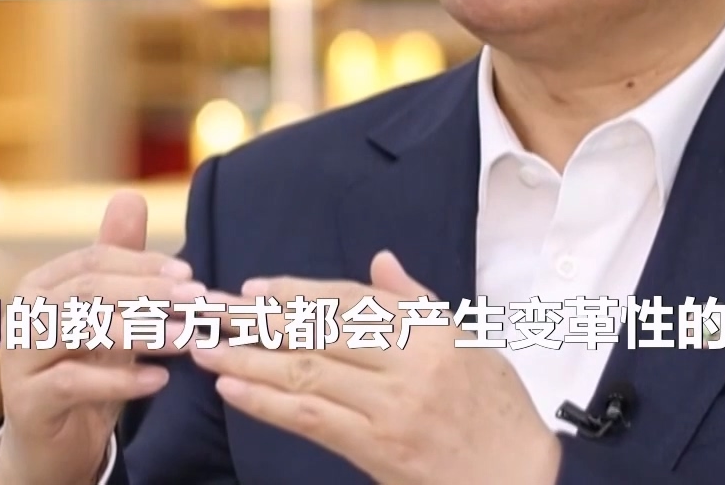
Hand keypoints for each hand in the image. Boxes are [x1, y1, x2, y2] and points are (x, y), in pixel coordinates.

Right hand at [0, 191, 207, 484]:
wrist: (52, 444)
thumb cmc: (84, 369)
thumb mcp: (107, 315)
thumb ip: (118, 260)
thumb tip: (130, 195)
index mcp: (40, 285)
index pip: (95, 261)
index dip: (144, 265)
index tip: (191, 277)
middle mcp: (21, 315)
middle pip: (90, 290)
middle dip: (150, 294)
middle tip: (199, 302)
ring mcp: (19, 359)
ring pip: (81, 331)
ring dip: (141, 332)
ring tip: (187, 339)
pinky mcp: (27, 401)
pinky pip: (75, 382)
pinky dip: (120, 381)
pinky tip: (159, 381)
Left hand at [189, 251, 560, 484]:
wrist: (520, 478)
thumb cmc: (497, 410)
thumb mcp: (469, 342)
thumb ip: (418, 302)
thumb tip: (380, 261)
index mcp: (432, 331)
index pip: (351, 301)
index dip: (298, 292)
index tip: (255, 287)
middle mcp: (411, 363)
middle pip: (320, 332)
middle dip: (258, 319)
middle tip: (210, 309)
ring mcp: (393, 408)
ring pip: (307, 373)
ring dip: (248, 357)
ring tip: (204, 347)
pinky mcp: (379, 449)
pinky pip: (312, 420)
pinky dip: (268, 402)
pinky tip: (234, 388)